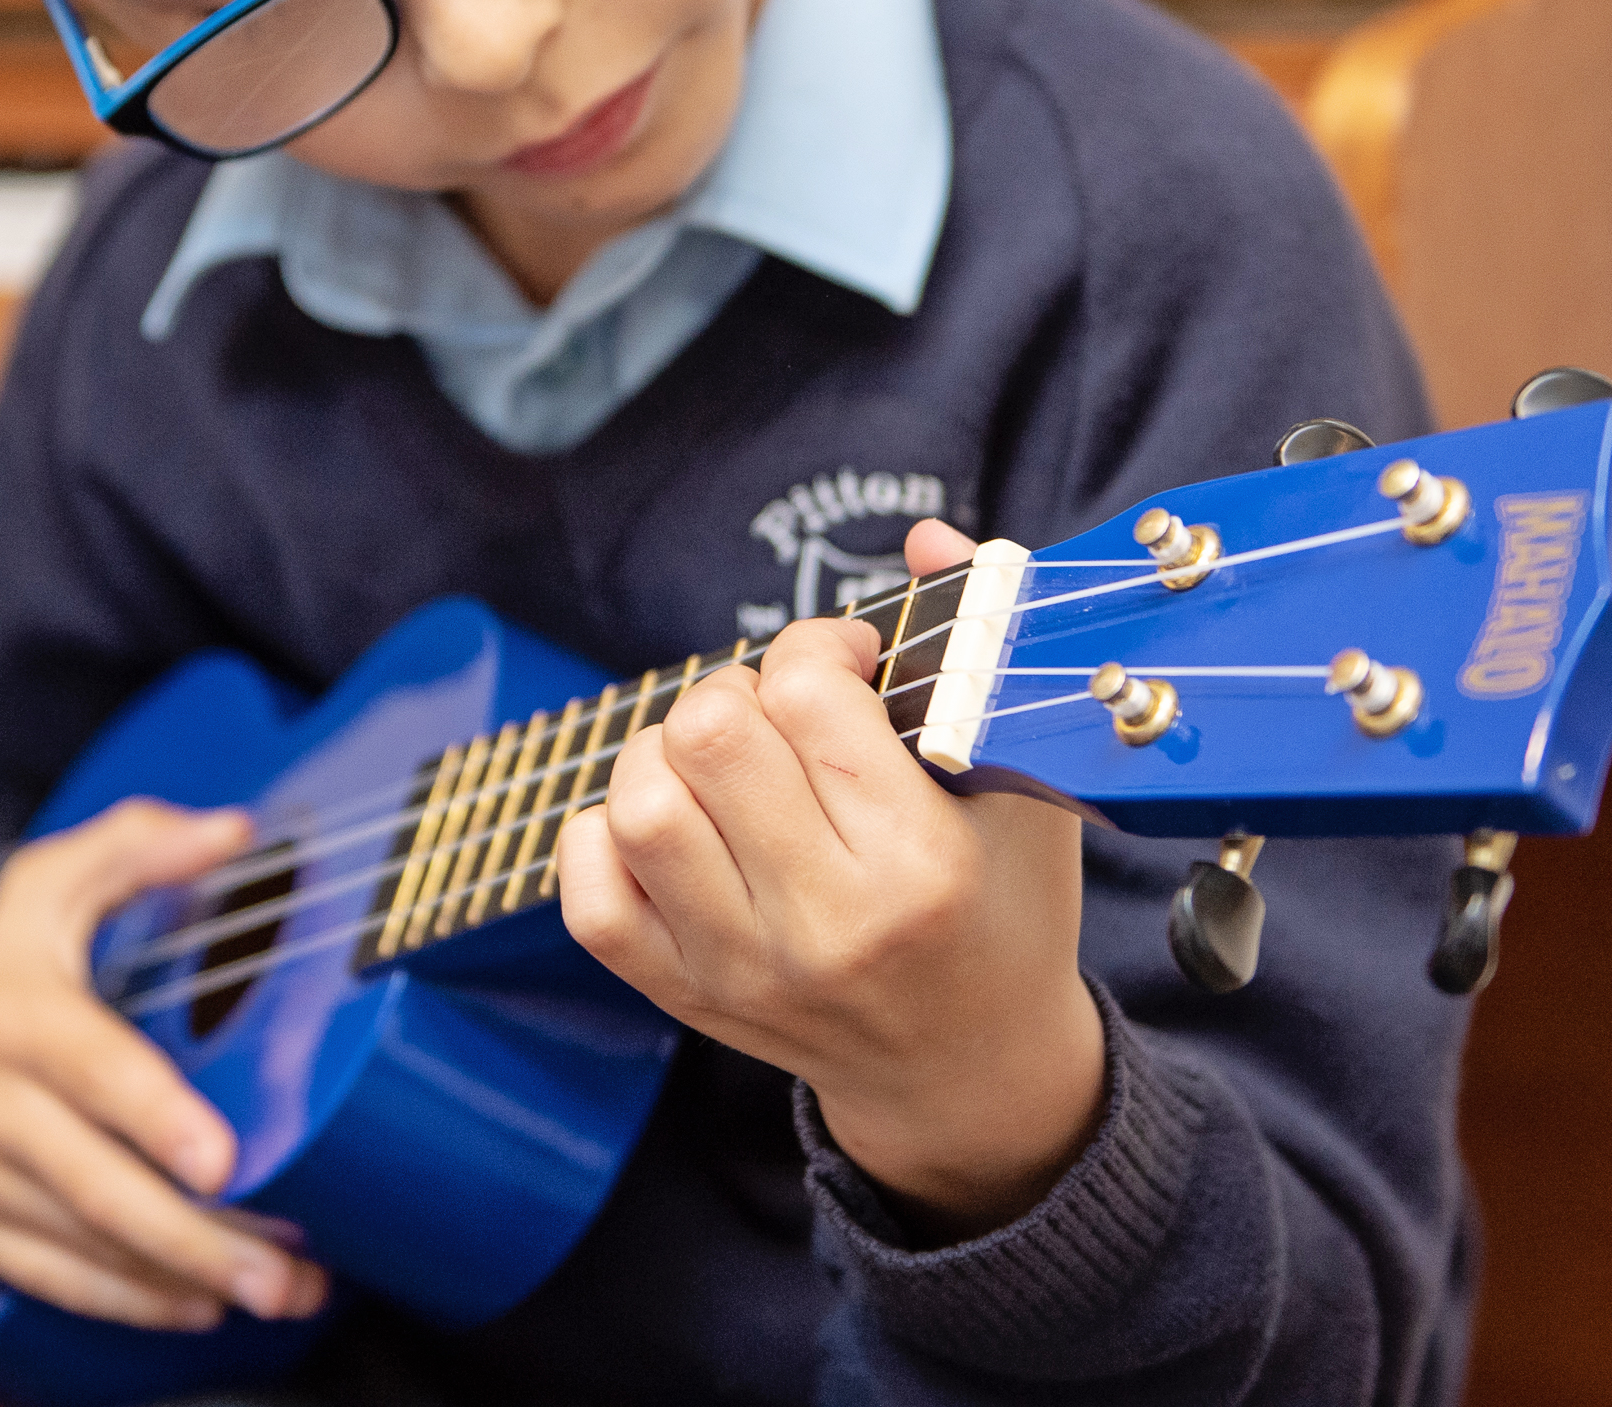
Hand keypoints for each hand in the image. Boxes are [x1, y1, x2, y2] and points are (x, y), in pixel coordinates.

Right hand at [0, 800, 331, 1330]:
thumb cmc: (10, 947)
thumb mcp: (59, 875)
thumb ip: (142, 845)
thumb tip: (233, 832)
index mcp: (14, 1009)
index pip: (88, 1066)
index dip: (153, 1114)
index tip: (221, 1158)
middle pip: (91, 1183)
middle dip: (192, 1235)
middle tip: (284, 1271)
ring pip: (77, 1242)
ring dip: (179, 1278)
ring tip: (277, 1291)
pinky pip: (46, 1275)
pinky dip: (123, 1300)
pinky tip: (197, 1305)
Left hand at [557, 519, 1107, 1240]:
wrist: (970, 1073)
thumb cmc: (1005, 911)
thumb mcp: (1025, 786)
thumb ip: (976, 648)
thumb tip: (923, 538)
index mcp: (919, 869)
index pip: (809, 696)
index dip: (822, 647)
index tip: (853, 663)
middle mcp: (822, 926)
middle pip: (707, 736)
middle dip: (741, 687)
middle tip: (784, 710)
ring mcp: (738, 968)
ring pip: (637, 802)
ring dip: (669, 750)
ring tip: (726, 759)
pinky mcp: (681, 995)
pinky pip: (586, 888)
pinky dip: (609, 830)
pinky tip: (678, 821)